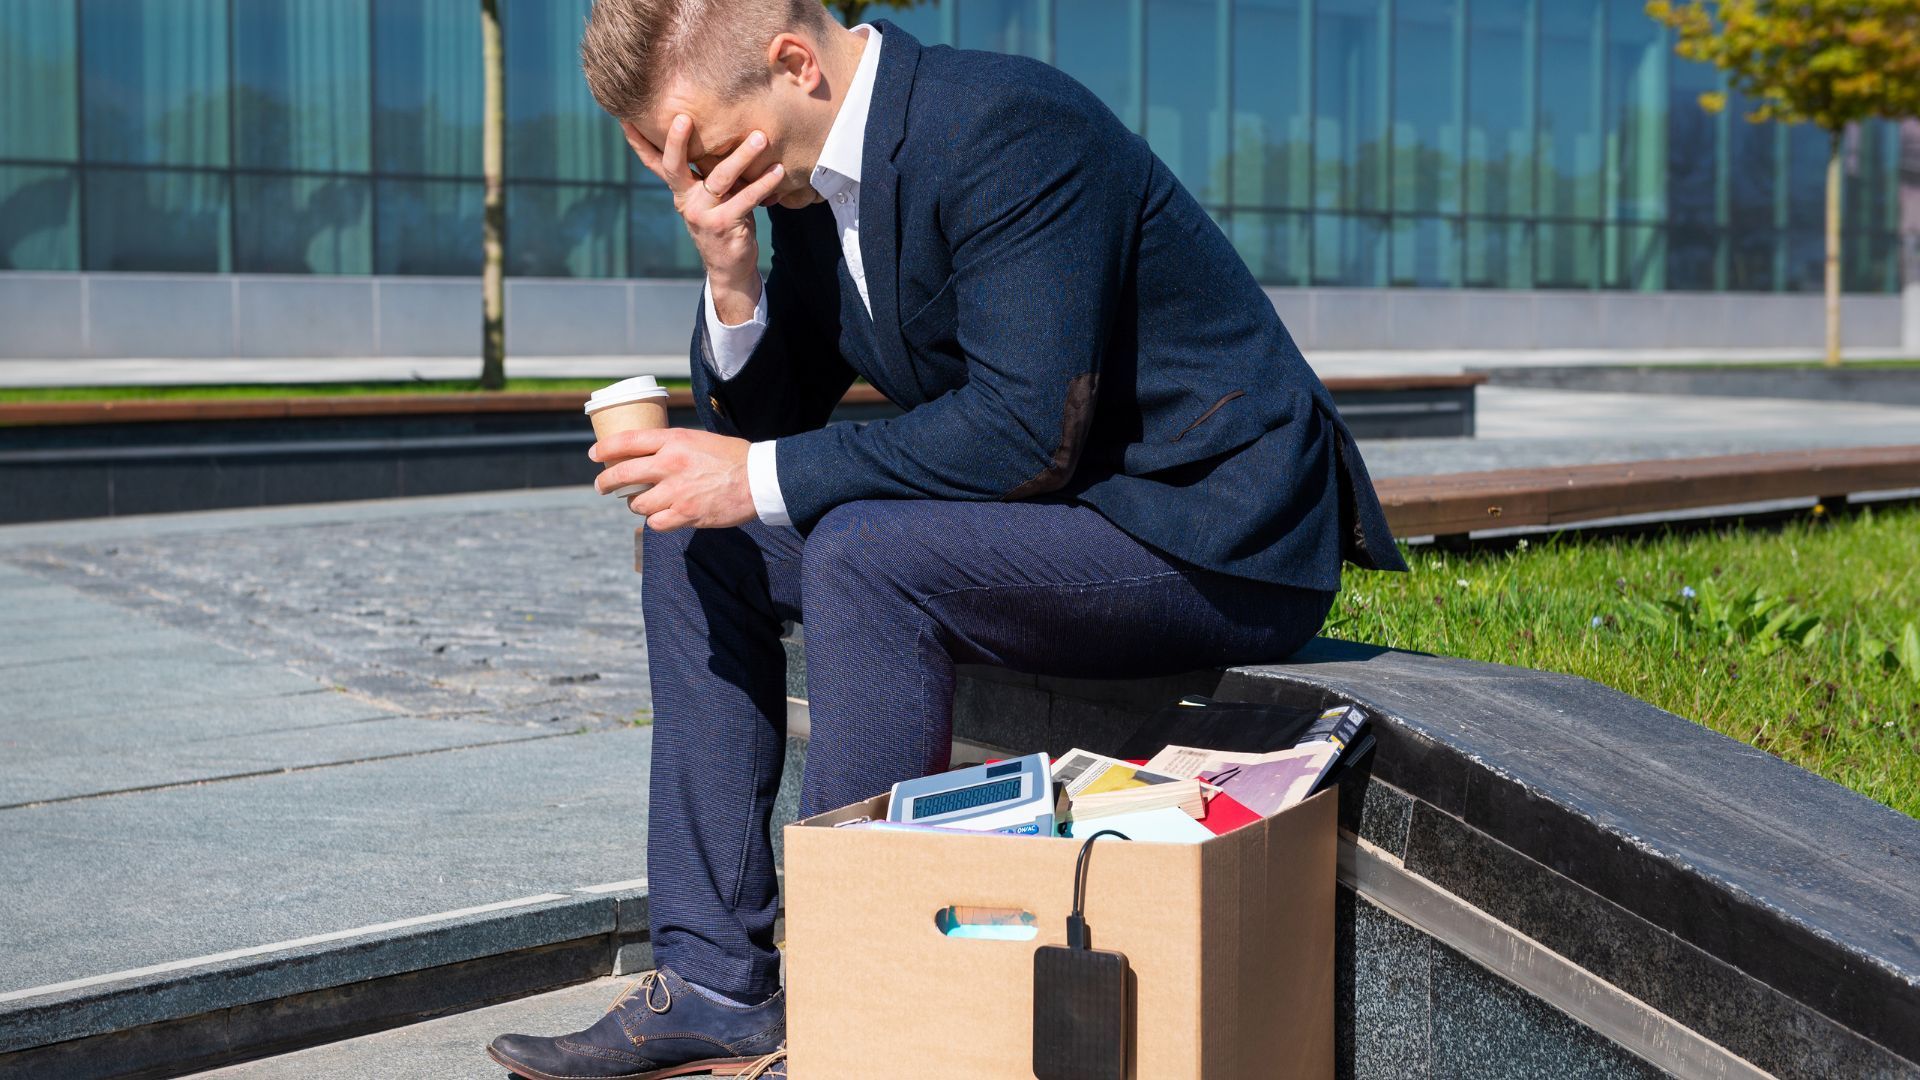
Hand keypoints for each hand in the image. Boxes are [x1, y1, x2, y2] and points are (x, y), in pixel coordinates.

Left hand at [592, 427, 755, 530]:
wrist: (760, 480)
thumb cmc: (733, 457)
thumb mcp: (700, 440)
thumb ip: (673, 447)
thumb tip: (649, 456)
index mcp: (674, 441)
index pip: (627, 441)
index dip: (605, 449)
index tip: (594, 455)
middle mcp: (670, 465)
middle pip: (623, 474)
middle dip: (606, 483)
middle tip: (601, 487)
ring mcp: (677, 492)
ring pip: (637, 503)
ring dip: (636, 504)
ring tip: (642, 502)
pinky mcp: (686, 515)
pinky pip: (656, 522)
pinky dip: (656, 520)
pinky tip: (662, 516)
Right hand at [621, 114, 780, 309]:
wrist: (729, 267)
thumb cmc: (724, 221)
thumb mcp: (711, 195)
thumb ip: (710, 171)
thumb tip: (725, 130)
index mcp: (680, 190)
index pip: (654, 162)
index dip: (638, 142)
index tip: (625, 117)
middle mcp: (686, 200)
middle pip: (675, 166)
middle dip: (677, 141)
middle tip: (684, 117)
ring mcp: (703, 214)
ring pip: (721, 177)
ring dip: (742, 156)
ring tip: (760, 137)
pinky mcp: (725, 224)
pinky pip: (746, 199)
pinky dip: (764, 183)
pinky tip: (777, 169)